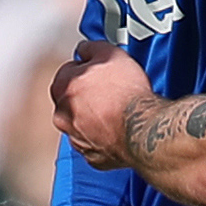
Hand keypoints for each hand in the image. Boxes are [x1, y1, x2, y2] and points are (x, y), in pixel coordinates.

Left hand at [51, 39, 153, 168]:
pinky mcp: (91, 156)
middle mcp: (63, 115)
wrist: (142, 130)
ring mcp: (76, 138)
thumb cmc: (127, 95)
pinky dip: (103, 135)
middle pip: (72, 98)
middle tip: (110, 90)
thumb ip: (92, 48)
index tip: (100, 70)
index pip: (69, 70)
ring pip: (82, 122)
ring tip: (117, 110)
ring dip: (94, 116)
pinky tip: (119, 127)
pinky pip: (94, 142)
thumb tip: (85, 49)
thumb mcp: (111, 54)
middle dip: (88, 94)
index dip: (87, 68)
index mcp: (63, 88)